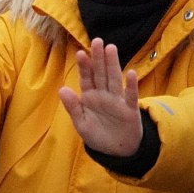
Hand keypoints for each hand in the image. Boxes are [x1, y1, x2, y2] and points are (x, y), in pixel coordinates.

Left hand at [58, 38, 141, 156]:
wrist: (116, 151)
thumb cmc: (97, 134)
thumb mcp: (81, 123)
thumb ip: (72, 107)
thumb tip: (62, 89)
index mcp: (90, 96)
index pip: (86, 78)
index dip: (84, 66)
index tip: (80, 52)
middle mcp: (103, 95)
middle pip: (101, 73)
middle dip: (98, 58)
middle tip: (97, 40)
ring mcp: (117, 101)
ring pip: (114, 79)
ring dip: (113, 64)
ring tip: (111, 48)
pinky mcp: (130, 111)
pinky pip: (131, 96)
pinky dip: (131, 85)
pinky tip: (131, 73)